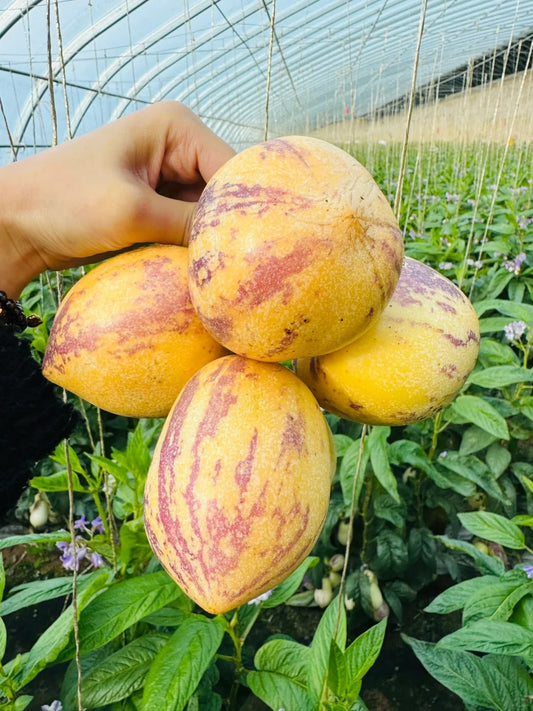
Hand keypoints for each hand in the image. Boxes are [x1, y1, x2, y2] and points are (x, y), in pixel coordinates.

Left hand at [0, 101, 234, 297]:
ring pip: (210, 216)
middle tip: (234, 264)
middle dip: (226, 227)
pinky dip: (192, 249)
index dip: (243, 207)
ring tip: (217, 269)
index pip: (233, 169)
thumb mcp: (133, 212)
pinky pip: (190, 230)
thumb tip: (236, 243)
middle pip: (225, 193)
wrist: (18, 224)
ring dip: (209, 242)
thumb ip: (190, 224)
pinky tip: (195, 268)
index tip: (248, 247)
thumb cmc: (63, 201)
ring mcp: (170, 180)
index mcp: (177, 128)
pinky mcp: (159, 207)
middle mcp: (179, 148)